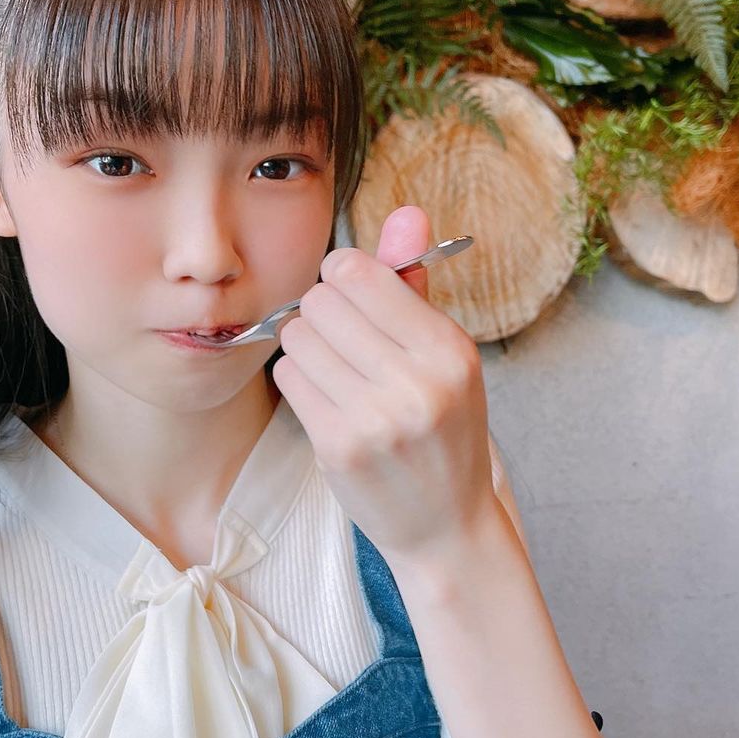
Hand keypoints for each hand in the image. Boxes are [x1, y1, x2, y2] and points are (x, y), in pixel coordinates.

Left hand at [271, 204, 499, 566]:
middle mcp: (418, 380)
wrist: (447, 524)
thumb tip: (407, 213)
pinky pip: (288, 377)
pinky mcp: (338, 446)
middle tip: (344, 342)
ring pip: (299, 335)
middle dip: (324, 313)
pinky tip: (327, 401)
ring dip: (308, 347)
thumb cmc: (444, 431)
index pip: (361, 272)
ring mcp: (376, 417)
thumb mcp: (446, 357)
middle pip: (322, 300)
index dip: (344, 277)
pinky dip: (299, 381)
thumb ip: (415, 286)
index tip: (351, 297)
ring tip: (338, 374)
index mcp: (450, 349)